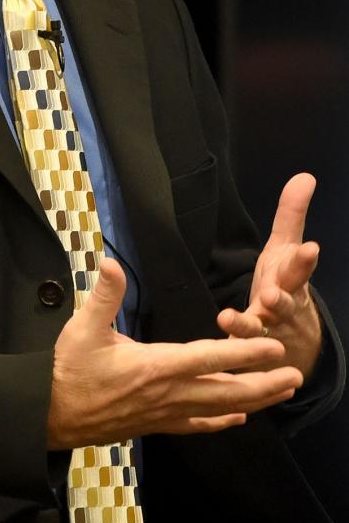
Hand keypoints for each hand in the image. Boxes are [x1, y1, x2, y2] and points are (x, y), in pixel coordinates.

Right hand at [48, 258, 302, 449]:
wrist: (52, 412)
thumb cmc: (68, 368)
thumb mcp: (82, 327)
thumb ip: (103, 296)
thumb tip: (112, 262)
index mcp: (155, 365)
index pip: (211, 358)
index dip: (246, 352)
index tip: (275, 347)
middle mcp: (168, 393)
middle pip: (227, 390)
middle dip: (265, 383)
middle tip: (296, 375)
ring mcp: (165, 413)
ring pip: (219, 409)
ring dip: (255, 401)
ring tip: (282, 393)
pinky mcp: (157, 425)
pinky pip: (198, 425)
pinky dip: (222, 422)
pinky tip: (238, 418)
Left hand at [217, 172, 322, 379]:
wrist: (294, 337)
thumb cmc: (284, 282)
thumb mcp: (285, 248)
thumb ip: (292, 215)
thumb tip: (305, 176)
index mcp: (290, 279)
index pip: (299, 268)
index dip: (304, 260)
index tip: (309, 248)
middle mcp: (283, 306)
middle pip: (285, 302)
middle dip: (281, 298)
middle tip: (273, 294)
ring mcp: (267, 329)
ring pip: (259, 328)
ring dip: (246, 325)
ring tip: (230, 318)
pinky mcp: (247, 345)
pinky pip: (237, 347)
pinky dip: (228, 346)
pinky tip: (213, 343)